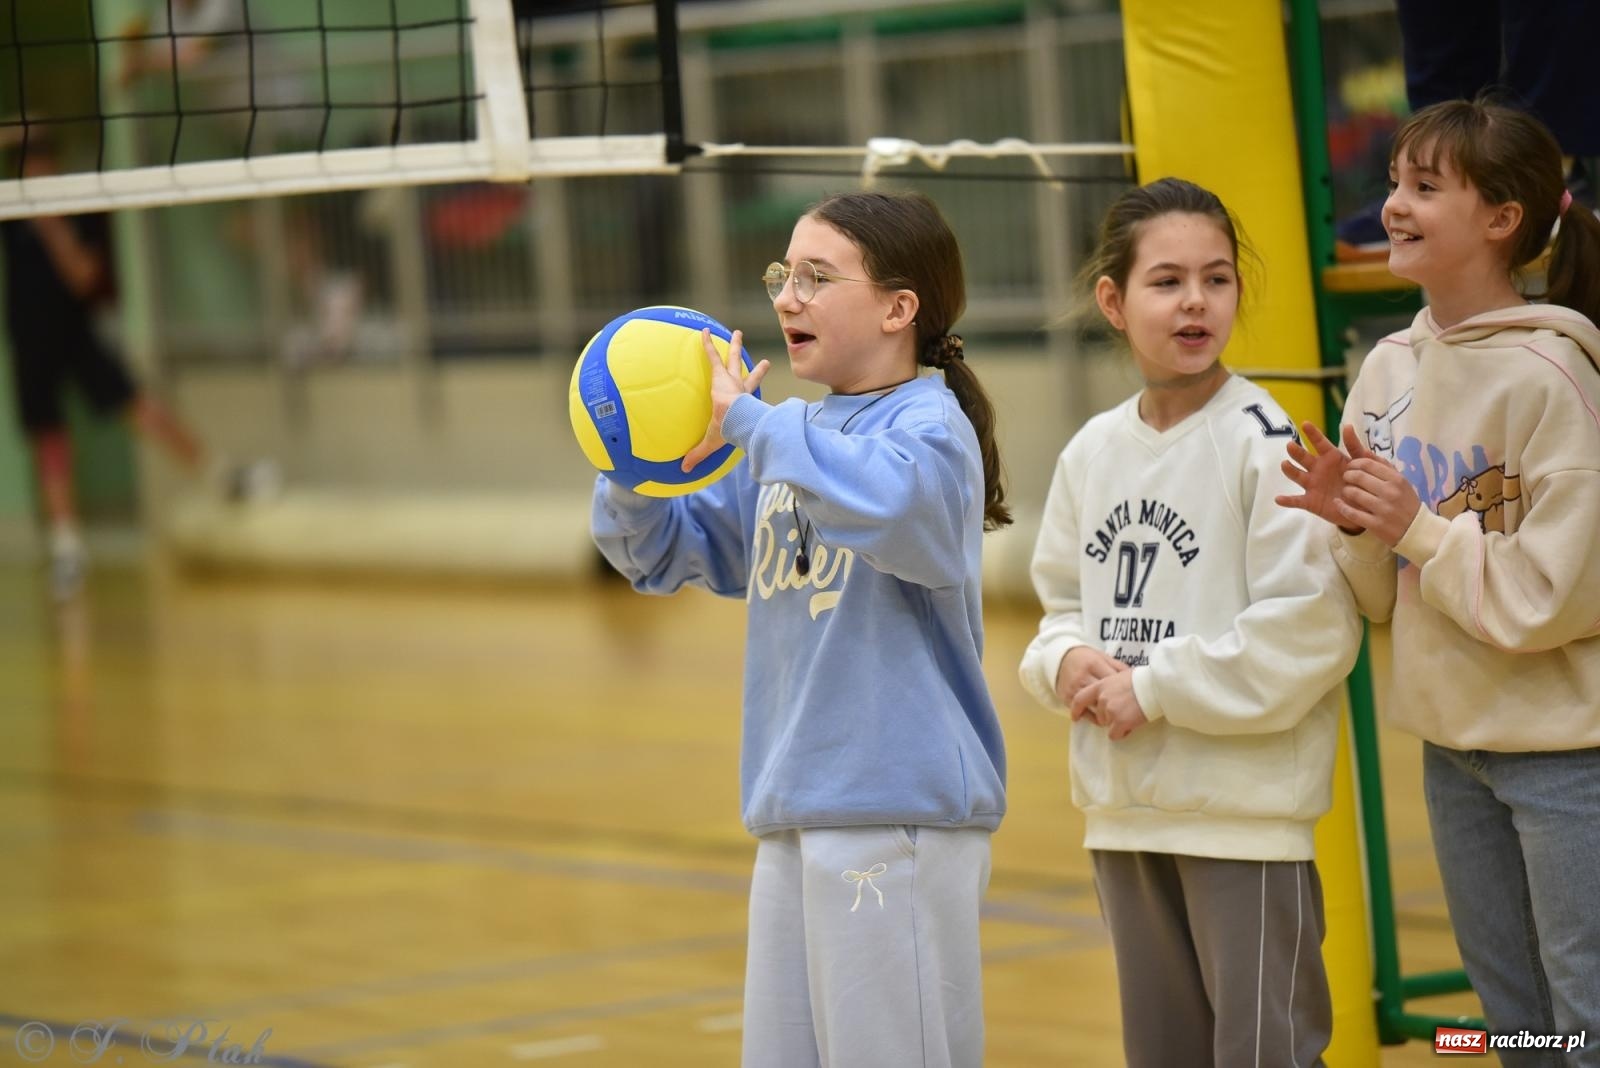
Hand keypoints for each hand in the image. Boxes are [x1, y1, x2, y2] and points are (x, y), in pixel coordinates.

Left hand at [681, 328, 769, 471]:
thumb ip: (698, 454)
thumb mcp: (712, 443)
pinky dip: (707, 342)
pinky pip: (713, 355)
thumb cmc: (728, 431)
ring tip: (737, 333)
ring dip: (735, 346)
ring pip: (733, 359)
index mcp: (744, 404)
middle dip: (756, 369)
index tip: (764, 386)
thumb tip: (684, 469)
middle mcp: (741, 390)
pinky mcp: (721, 374)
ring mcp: (732, 380)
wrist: (735, 420)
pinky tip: (703, 331)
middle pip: (748, 376)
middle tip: (764, 361)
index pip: (751, 396)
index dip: (757, 390)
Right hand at [1055, 647, 1129, 718]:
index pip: (1112, 681)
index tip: (1133, 698)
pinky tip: (1101, 720)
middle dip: (1116, 705)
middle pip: (1103, 696)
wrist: (1062, 659)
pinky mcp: (1067, 697)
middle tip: (1127, 712)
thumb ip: (1118, 667)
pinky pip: (1083, 712)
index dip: (1124, 691)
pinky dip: (1093, 718)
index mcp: (1094, 665)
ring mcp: (1074, 688)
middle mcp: (1083, 677)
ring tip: (1116, 719)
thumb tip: (1136, 677)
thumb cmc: (1087, 659)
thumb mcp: (1102, 657)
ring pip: (1094, 706)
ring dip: (1106, 714)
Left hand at [1071, 671, 1147, 739]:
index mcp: (1101, 686)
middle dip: (1109, 717)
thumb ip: (1110, 684)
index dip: (1076, 709)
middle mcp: (1102, 699)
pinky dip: (1123, 732)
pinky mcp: (1120, 722)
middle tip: (1124, 710)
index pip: (1080, 698)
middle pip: (1098, 715)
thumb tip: (1110, 690)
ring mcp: (1110, 711)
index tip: (1076, 716)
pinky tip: (1132, 724)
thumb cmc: (1142, 679)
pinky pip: (1115, 734)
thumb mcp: (1120, 675)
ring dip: (1117, 723)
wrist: (1155, 686)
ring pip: (1107, 725)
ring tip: (1131, 714)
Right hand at [1277, 422, 1363, 528]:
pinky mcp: (1311, 502)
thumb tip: (1347, 425)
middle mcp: (1318, 469)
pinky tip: (1279, 499)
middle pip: (1303, 458)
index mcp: (1330, 457)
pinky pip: (1296, 501)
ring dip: (1289, 470)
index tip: (1305, 423)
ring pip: (1297, 476)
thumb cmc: (1364, 482)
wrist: (1365, 507)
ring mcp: (1312, 485)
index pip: (1320, 443)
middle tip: (1291, 445)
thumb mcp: (1363, 462)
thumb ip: (1354, 446)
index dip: (1313, 433)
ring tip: (1285, 464)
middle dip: (1296, 451)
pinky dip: (1287, 500)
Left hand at [1340, 456, 1421, 546]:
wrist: (1417, 529)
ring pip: (1354, 493)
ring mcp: (1383, 509)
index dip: (1354, 464)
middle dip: (1347, 476)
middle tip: (1345, 478)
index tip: (1350, 467)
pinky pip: (1352, 513)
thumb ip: (1383, 466)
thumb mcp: (1400, 482)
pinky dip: (1342, 507)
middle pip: (1358, 477)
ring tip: (1346, 491)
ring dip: (1346, 491)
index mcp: (1396, 479)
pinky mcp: (1376, 525)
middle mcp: (1390, 492)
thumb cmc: (1406, 502)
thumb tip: (1364, 451)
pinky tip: (1338, 503)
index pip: (1368, 464)